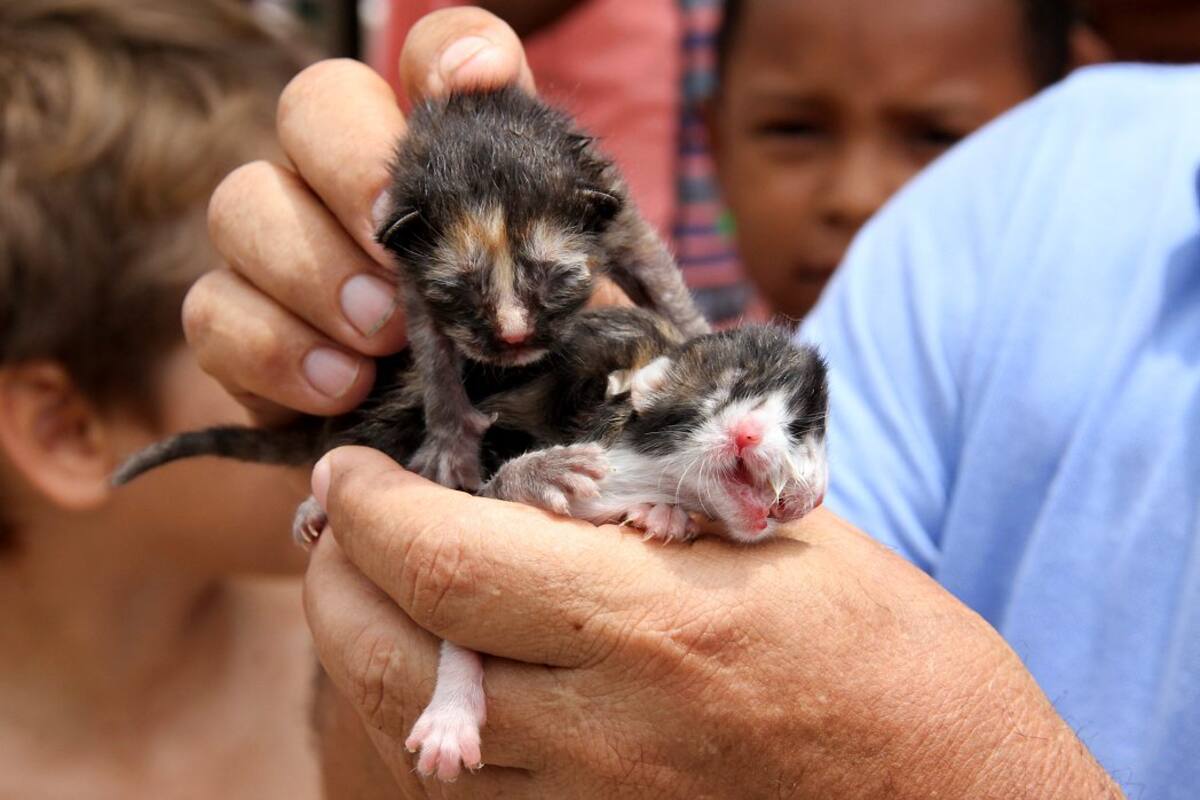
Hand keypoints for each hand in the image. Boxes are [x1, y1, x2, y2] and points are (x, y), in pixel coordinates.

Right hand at [189, 8, 534, 423]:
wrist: (456, 457)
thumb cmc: (515, 370)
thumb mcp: (557, 308)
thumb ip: (547, 239)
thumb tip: (508, 161)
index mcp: (443, 157)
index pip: (435, 55)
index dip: (450, 55)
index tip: (475, 86)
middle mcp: (349, 179)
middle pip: (313, 104)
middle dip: (350, 167)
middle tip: (395, 248)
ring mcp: (281, 247)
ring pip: (242, 202)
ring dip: (310, 270)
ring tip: (378, 339)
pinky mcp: (240, 328)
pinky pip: (212, 311)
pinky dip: (273, 350)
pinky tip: (341, 387)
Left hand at [304, 446, 1122, 798]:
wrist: (946, 794)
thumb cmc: (885, 645)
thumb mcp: (775, 527)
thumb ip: (648, 477)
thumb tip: (547, 413)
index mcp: (655, 621)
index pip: (446, 562)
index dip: (370, 509)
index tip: (351, 468)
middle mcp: (605, 727)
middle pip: (392, 659)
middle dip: (335, 577)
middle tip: (336, 519)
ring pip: (407, 735)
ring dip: (357, 648)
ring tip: (361, 580)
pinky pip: (462, 787)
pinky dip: (415, 716)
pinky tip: (430, 665)